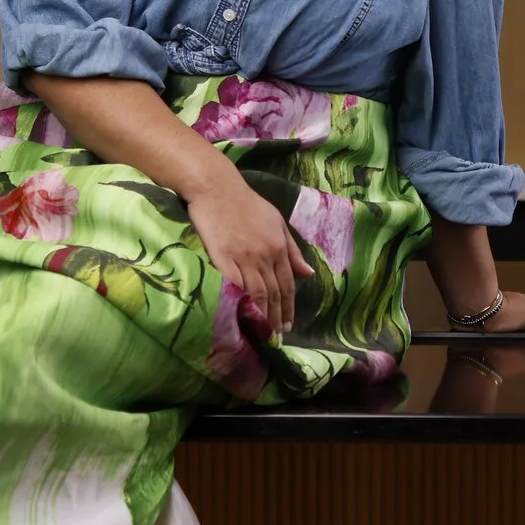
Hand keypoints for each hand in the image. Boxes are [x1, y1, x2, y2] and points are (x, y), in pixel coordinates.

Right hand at [188, 177, 311, 332]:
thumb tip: (308, 273)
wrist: (216, 189)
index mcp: (279, 246)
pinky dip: (242, 302)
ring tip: (265, 331)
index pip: (288, 284)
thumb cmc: (246, 203)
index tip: (289, 323)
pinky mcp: (222, 259)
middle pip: (274, 292)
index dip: (289, 306)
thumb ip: (292, 249)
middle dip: (278, 316)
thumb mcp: (277, 221)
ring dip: (263, 315)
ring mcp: (244, 258)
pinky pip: (235, 286)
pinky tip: (245, 316)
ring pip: (257, 294)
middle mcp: (265, 255)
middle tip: (278, 335)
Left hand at [482, 290, 524, 333]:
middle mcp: (519, 301)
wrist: (482, 310)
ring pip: (515, 319)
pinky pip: (503, 321)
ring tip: (511, 337)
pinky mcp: (493, 311)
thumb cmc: (509, 313)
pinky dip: (504, 327)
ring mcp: (505, 305)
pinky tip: (500, 333)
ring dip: (515, 327)